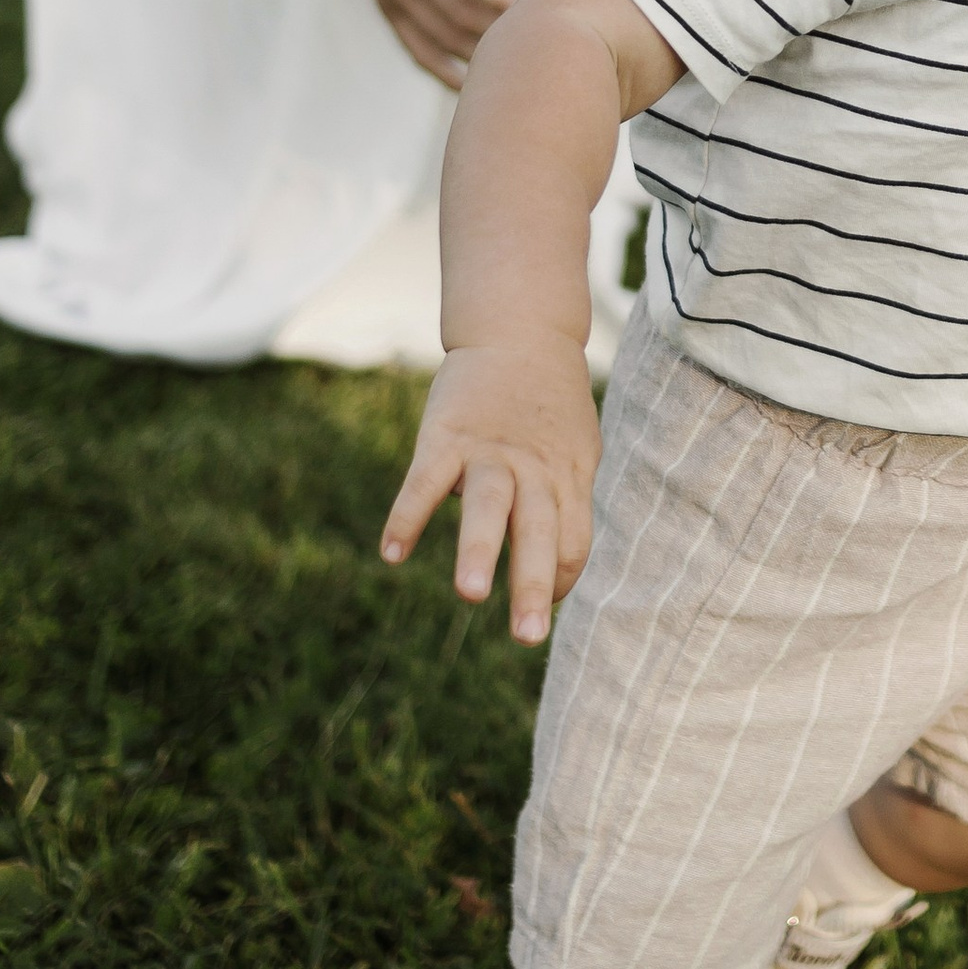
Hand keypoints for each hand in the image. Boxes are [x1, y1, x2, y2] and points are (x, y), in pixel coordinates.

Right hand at [341, 0, 549, 85]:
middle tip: (542, 41)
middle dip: (503, 32)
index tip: (543, 12)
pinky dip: (448, 73)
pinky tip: (476, 83)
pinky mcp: (388, 9)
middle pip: (462, 16)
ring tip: (521, 60)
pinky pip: (419, 52)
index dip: (507, 3)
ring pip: (444, 39)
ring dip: (483, 55)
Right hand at [379, 333, 601, 643]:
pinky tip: (392, 553)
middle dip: (532, 585)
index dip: (559, 577)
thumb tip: (555, 572)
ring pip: (488, 504)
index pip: (573, 539)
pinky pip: (425, 480)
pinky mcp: (447, 434)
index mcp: (569, 474)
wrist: (520, 330)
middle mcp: (534, 466)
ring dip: (478, 549)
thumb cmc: (549, 404)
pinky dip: (408, 515)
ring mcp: (490, 449)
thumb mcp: (575, 449)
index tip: (542, 605)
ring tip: (470, 595)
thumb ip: (566, 502)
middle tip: (528, 638)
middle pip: (540, 530)